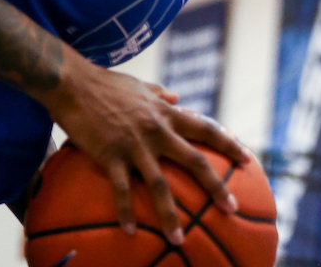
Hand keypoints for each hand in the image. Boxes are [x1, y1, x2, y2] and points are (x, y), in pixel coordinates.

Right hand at [51, 58, 249, 245]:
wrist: (73, 82)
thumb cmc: (104, 82)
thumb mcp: (138, 85)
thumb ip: (159, 93)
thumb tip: (177, 97)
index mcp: (164, 113)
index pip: (205, 128)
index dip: (229, 143)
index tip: (248, 160)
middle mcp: (156, 129)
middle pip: (194, 161)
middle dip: (216, 186)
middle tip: (232, 209)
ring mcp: (134, 144)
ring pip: (160, 184)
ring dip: (171, 215)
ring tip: (180, 240)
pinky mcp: (111, 154)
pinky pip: (121, 189)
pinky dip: (126, 211)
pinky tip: (129, 232)